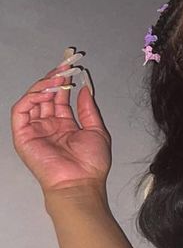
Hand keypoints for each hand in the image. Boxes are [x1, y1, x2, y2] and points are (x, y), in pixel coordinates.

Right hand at [11, 60, 111, 195]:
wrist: (80, 182)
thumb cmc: (91, 163)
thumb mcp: (96, 130)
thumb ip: (88, 109)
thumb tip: (85, 88)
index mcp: (64, 125)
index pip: (60, 98)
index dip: (64, 82)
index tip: (71, 67)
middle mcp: (48, 125)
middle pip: (46, 96)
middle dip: (53, 79)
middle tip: (63, 65)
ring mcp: (34, 130)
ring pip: (32, 100)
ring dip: (42, 86)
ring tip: (56, 77)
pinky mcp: (22, 136)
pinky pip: (21, 112)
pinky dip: (30, 98)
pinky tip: (45, 92)